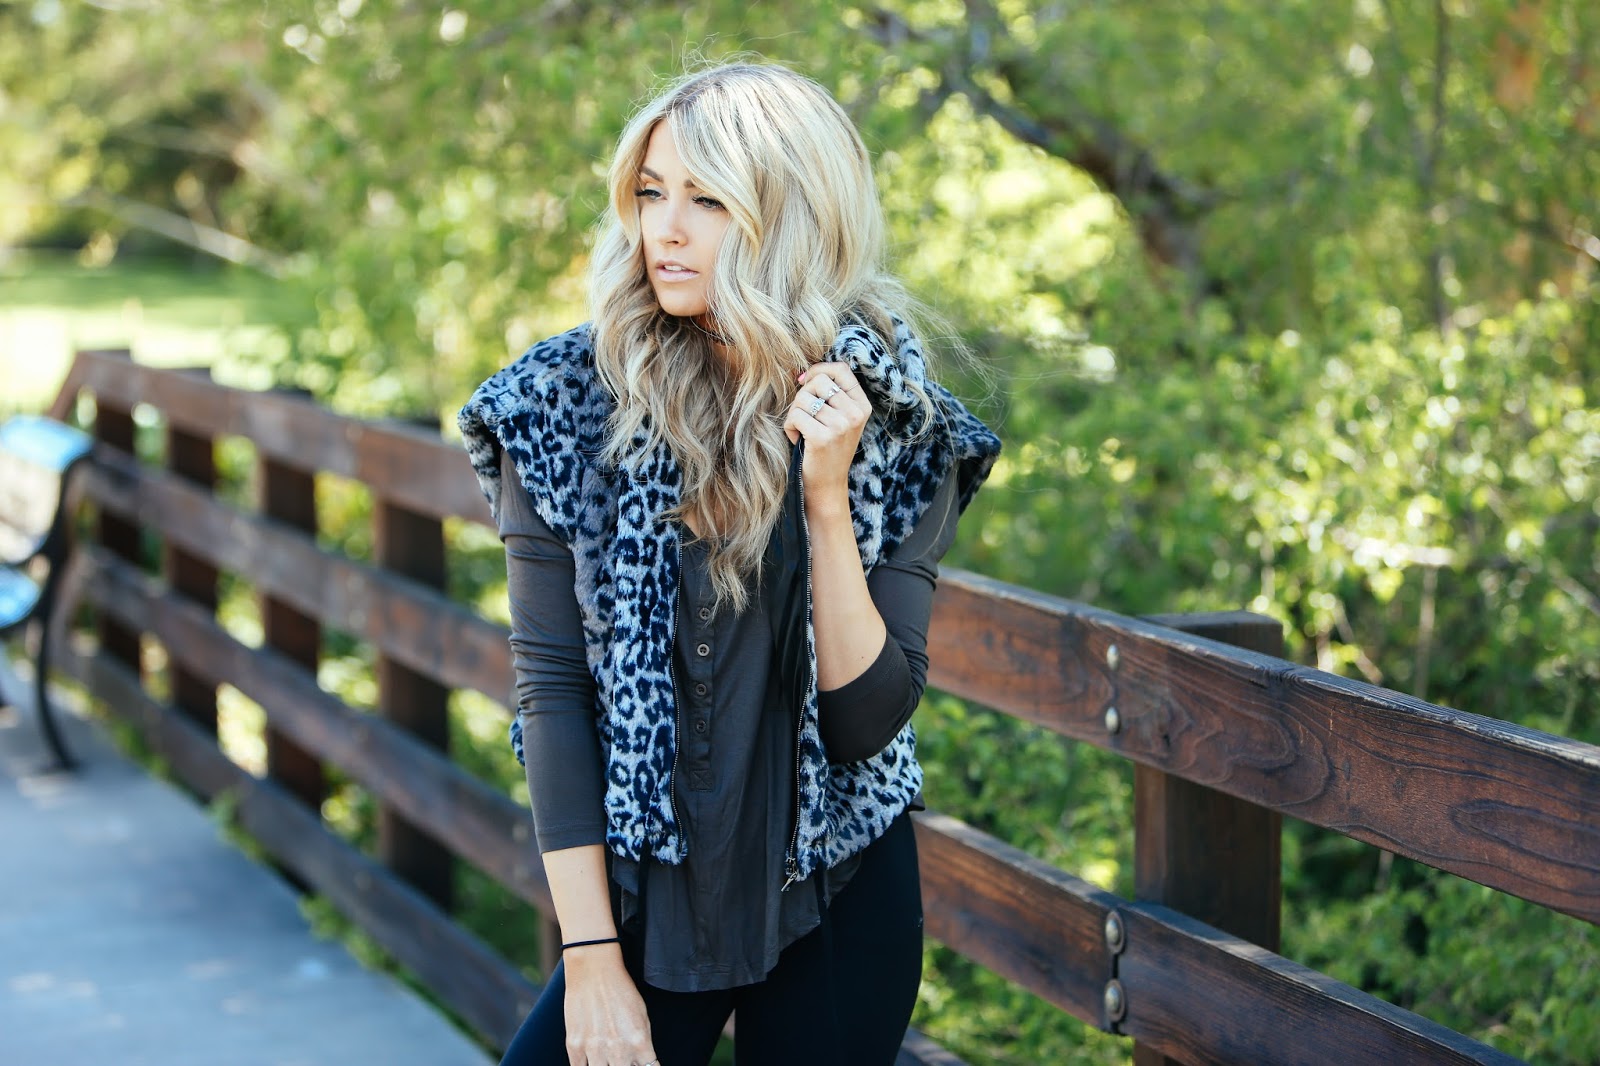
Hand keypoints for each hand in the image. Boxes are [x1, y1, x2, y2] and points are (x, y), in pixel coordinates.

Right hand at [562, 946, 656, 1065]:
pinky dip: (585, 1065)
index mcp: (639, 1042)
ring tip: (605, 1056)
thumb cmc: (621, 990)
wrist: (594, 970)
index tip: (641, 1064)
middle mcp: (618, 1050)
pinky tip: (590, 1057)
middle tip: (620, 1059)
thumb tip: (643, 1062)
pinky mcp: (574, 1046)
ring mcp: (594, 1050)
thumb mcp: (642, 1016)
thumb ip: (643, 1044)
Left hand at [782, 362, 870, 513]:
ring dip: (794, 413)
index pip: (841, 369)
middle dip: (803, 394)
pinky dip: (789, 426)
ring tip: (801, 429)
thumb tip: (801, 373)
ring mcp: (841, 426)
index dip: (819, 370)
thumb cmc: (828, 447)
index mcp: (862, 406)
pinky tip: (797, 438)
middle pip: (819, 381)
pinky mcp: (823, 438)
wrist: (828, 484)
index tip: (806, 384)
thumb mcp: (839, 418)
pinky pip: (795, 416)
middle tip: (803, 414)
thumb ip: (829, 394)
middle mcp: (855, 414)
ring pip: (803, 398)